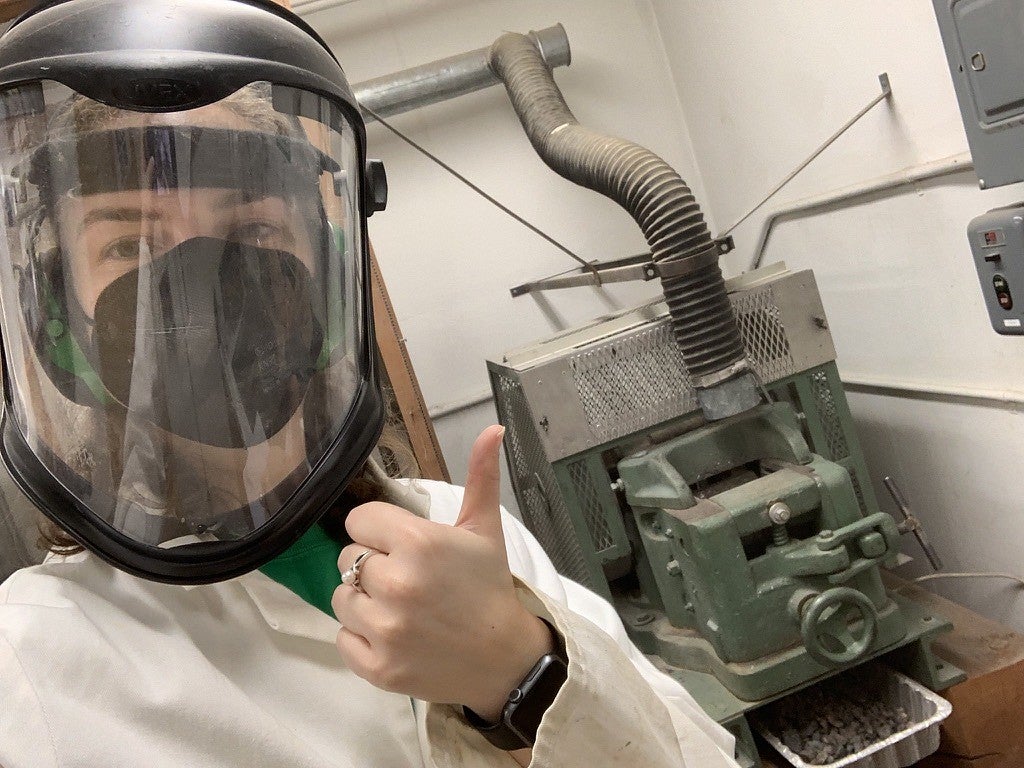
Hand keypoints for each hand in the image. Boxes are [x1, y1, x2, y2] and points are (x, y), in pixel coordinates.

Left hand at [332, 425, 554, 720]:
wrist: (504, 659)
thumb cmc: (489, 588)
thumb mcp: (485, 529)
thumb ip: (481, 476)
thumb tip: (492, 429)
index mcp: (418, 543)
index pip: (359, 520)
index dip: (379, 530)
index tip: (402, 545)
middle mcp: (395, 584)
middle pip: (347, 559)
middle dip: (372, 565)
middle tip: (407, 578)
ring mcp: (384, 629)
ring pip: (340, 598)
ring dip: (363, 601)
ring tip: (400, 607)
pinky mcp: (377, 666)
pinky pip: (342, 638)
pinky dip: (361, 637)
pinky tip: (394, 633)